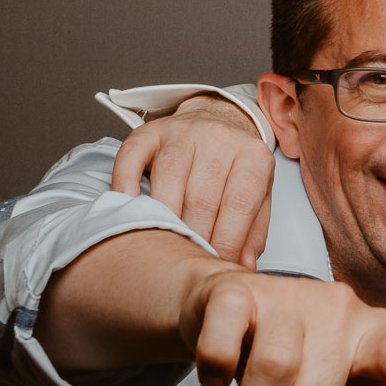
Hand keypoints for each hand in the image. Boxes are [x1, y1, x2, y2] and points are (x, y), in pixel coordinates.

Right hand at [112, 95, 272, 267]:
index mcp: (254, 157)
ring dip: (164, 219)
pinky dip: (126, 183)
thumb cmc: (237, 168)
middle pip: (201, 198)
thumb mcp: (259, 196)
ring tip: (163, 244)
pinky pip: (132, 157)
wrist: (218, 119)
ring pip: (168, 180)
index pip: (238, 206)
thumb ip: (253, 233)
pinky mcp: (150, 131)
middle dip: (194, 237)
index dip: (225, 242)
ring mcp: (183, 132)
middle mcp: (219, 139)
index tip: (214, 266)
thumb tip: (242, 266)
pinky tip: (128, 206)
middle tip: (187, 260)